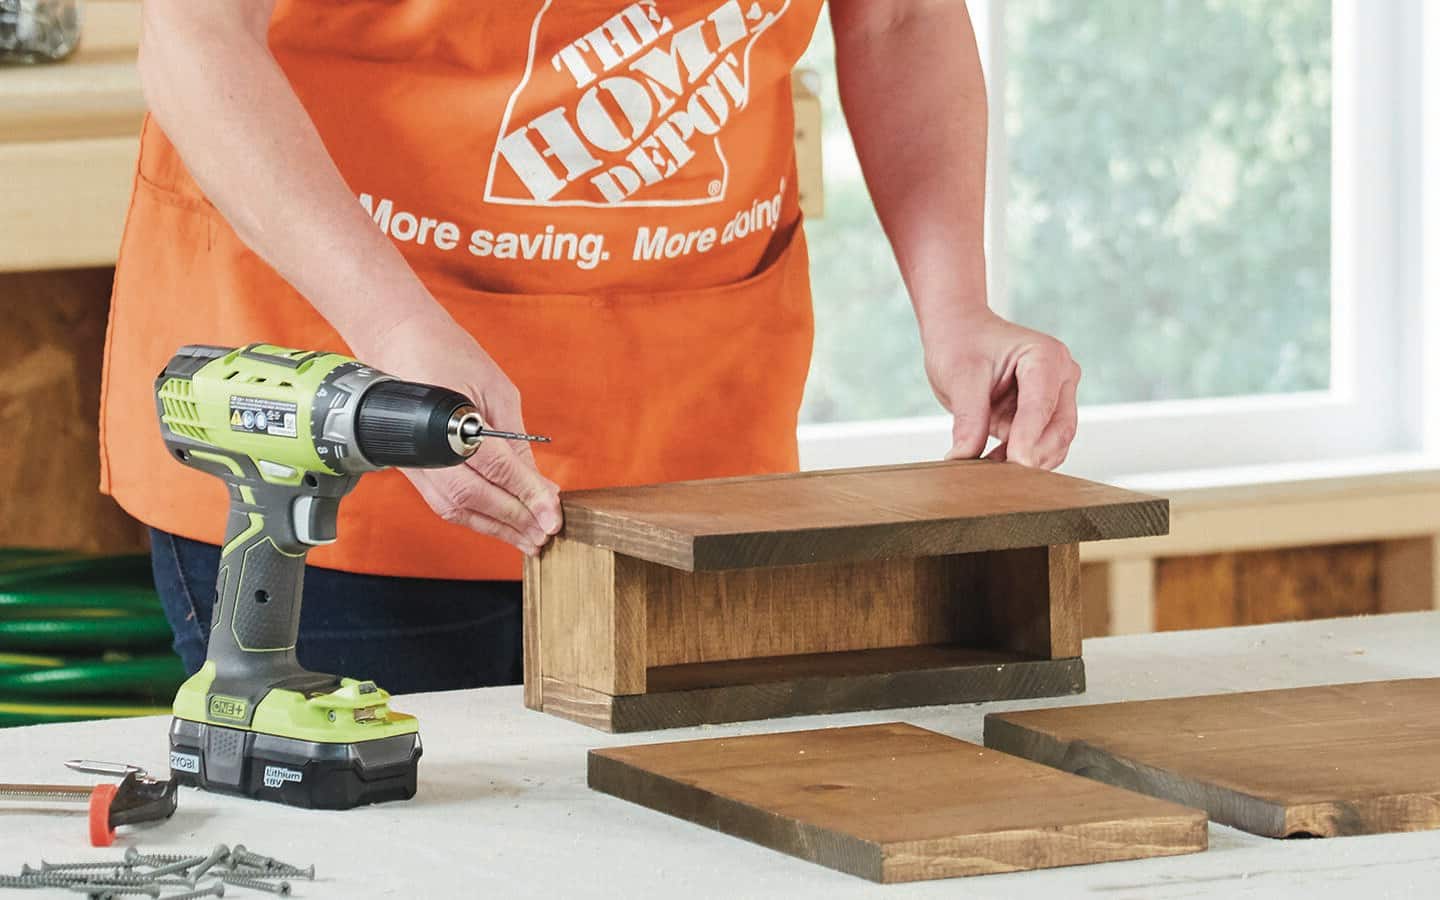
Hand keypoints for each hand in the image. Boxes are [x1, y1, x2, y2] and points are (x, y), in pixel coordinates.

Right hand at [352, 310, 562, 555]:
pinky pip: (444, 503)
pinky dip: (475, 519)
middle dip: (515, 519)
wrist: (395, 338)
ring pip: (456, 509)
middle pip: (475, 497)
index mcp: (450, 420)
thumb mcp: (496, 388)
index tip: (554, 515)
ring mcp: (416, 461)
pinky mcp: (413, 469)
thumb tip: (537, 480)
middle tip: (547, 533)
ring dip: (495, 528)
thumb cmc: (447, 353)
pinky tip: (500, 526)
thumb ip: (515, 438)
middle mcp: (428, 447)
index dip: (528, 495)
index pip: (496, 468)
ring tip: (529, 541)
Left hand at [924, 309, 1080, 469]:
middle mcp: (1059, 377)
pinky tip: (990, 467)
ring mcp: (1054, 399)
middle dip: (1033, 456)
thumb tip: (965, 457)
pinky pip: (1038, 448)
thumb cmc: (962, 342)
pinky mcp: (1041, 418)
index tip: (1015, 462)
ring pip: (1054, 444)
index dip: (1029, 436)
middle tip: (1003, 478)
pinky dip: (1017, 462)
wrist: (958, 335)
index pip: (1043, 404)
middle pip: (1059, 429)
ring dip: (1025, 463)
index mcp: (1046, 356)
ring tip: (988, 473)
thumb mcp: (959, 377)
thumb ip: (968, 418)